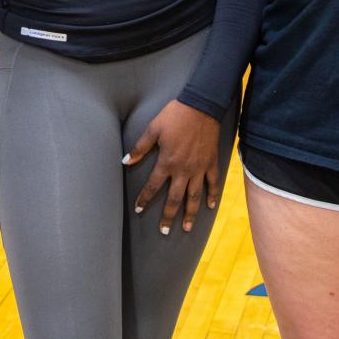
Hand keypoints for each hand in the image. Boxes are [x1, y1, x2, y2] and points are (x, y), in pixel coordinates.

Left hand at [123, 99, 220, 233]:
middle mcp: (184, 170)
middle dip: (168, 216)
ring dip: (190, 214)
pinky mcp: (211, 163)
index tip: (138, 209)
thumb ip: (140, 147)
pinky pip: (213, 184)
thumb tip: (125, 161)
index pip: (153, 186)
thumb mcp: (153, 128)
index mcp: (167, 162)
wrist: (201, 106)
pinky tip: (209, 207)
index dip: (145, 198)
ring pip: (194, 197)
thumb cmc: (175, 116)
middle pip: (175, 199)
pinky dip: (212, 196)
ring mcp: (199, 168)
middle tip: (163, 231)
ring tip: (186, 228)